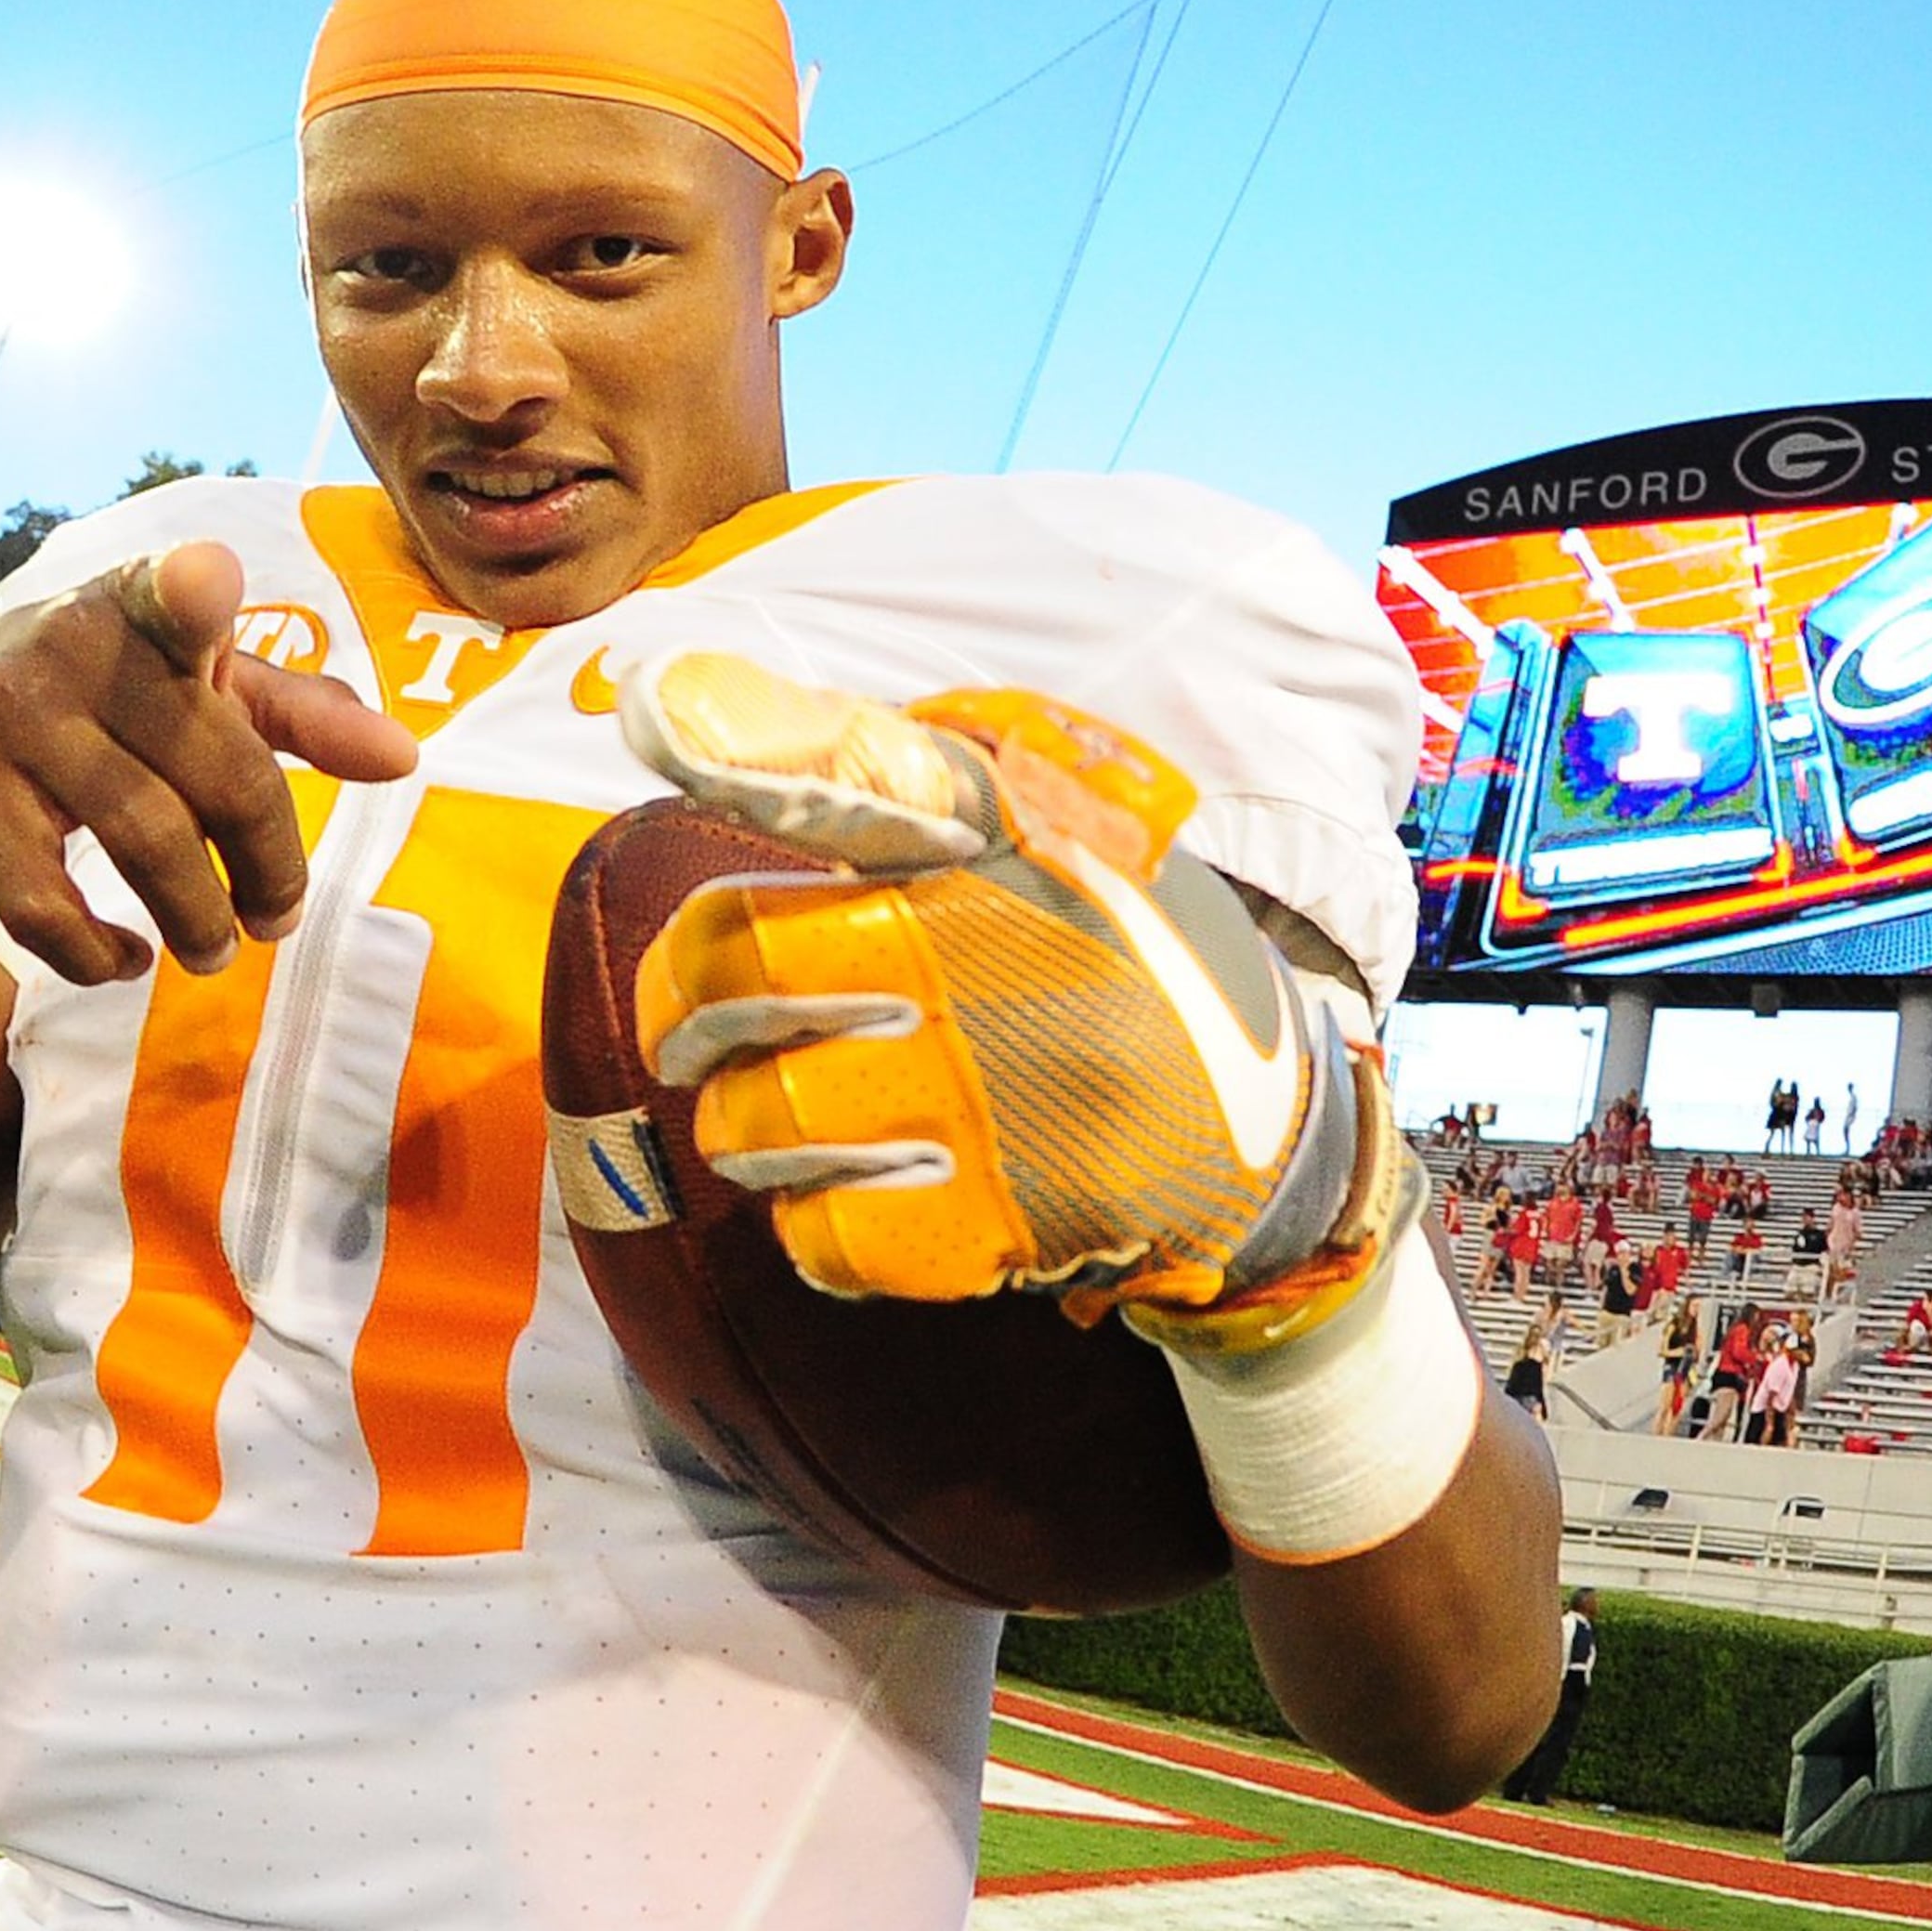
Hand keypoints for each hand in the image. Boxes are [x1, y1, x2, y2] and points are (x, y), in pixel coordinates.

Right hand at [0, 542, 415, 983]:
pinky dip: (97, 954)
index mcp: (142, 607)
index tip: (207, 582)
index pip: (174, 592)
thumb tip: (403, 757)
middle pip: (216, 769)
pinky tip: (127, 960)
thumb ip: (298, 716)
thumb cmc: (103, 714)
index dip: (192, 591)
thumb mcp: (195, 694)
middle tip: (276, 918)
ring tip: (215, 950)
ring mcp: (8, 715)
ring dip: (198, 920)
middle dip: (269, 865)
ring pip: (142, 839)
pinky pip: (45, 903)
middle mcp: (71, 645)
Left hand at [620, 654, 1413, 1336]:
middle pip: (745, 990)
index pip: (855, 795)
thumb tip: (656, 697)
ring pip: (769, 1122)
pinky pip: (830, 1234)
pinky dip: (813, 1222)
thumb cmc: (1104, 948)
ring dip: (744, 1131)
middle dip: (692, 1021)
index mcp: (1005, 852)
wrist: (1275, 1126)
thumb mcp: (1019, 822)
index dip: (732, 803)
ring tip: (783, 1119)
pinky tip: (856, 1191)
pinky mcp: (1017, 1222)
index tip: (667, 770)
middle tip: (709, 1036)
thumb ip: (844, 762)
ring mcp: (1012, 1101)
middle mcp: (1007, 965)